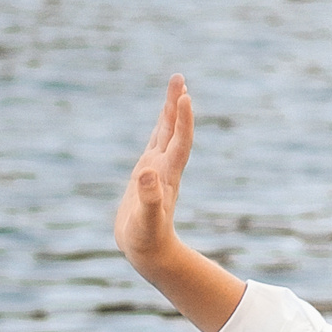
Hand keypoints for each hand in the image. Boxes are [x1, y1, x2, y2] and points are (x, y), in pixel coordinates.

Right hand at [109, 74, 244, 331]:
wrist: (150, 253)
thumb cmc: (146, 239)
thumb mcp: (146, 219)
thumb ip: (149, 198)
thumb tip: (147, 173)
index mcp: (167, 176)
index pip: (179, 142)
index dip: (183, 120)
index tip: (185, 96)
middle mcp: (165, 169)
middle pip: (174, 130)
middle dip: (176, 104)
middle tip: (178, 77)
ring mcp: (157, 171)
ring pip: (165, 135)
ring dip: (169, 112)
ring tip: (175, 88)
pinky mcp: (146, 177)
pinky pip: (154, 146)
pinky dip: (158, 130)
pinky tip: (160, 123)